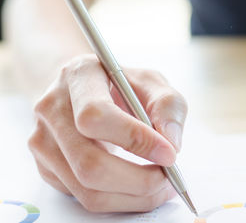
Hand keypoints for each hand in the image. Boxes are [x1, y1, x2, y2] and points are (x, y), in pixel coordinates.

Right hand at [28, 54, 187, 211]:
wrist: (90, 91)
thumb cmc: (123, 86)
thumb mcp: (152, 82)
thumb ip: (168, 106)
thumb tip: (171, 144)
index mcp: (79, 76)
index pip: (96, 116)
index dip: (134, 139)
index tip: (169, 154)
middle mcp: (52, 109)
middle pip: (89, 162)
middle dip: (139, 180)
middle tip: (169, 178)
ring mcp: (43, 141)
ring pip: (87, 189)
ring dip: (133, 197)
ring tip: (160, 185)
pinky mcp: (46, 167)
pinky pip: (84, 197)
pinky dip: (120, 200)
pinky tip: (139, 186)